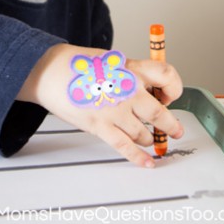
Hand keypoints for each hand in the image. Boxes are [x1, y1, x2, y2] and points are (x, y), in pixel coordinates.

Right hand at [18, 44, 183, 167]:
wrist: (49, 71)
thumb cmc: (75, 64)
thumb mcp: (109, 60)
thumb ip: (129, 74)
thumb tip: (145, 90)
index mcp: (130, 68)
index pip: (167, 75)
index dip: (173, 87)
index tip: (168, 95)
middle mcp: (127, 89)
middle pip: (160, 112)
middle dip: (170, 125)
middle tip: (174, 129)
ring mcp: (115, 110)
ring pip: (144, 133)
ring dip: (148, 138)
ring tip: (147, 138)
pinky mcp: (100, 126)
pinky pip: (125, 147)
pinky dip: (139, 157)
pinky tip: (147, 163)